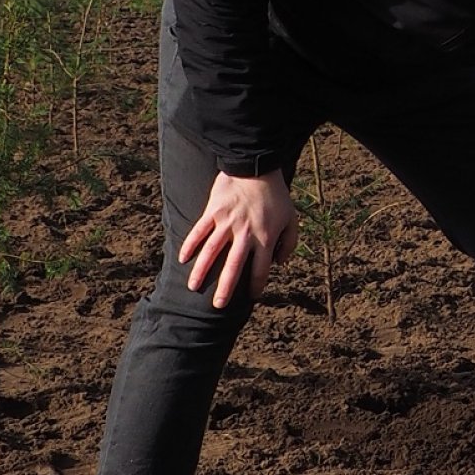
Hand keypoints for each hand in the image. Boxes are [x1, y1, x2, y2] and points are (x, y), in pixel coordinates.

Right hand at [180, 170, 297, 308]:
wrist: (257, 169)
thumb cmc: (276, 196)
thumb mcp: (292, 219)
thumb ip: (289, 243)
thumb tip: (280, 263)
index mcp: (266, 238)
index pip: (260, 269)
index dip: (256, 285)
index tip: (251, 297)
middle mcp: (245, 234)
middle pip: (234, 266)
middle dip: (226, 288)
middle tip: (218, 306)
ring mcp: (227, 223)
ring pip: (211, 252)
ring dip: (202, 271)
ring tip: (193, 287)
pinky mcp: (213, 212)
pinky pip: (198, 232)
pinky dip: (190, 245)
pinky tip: (183, 259)